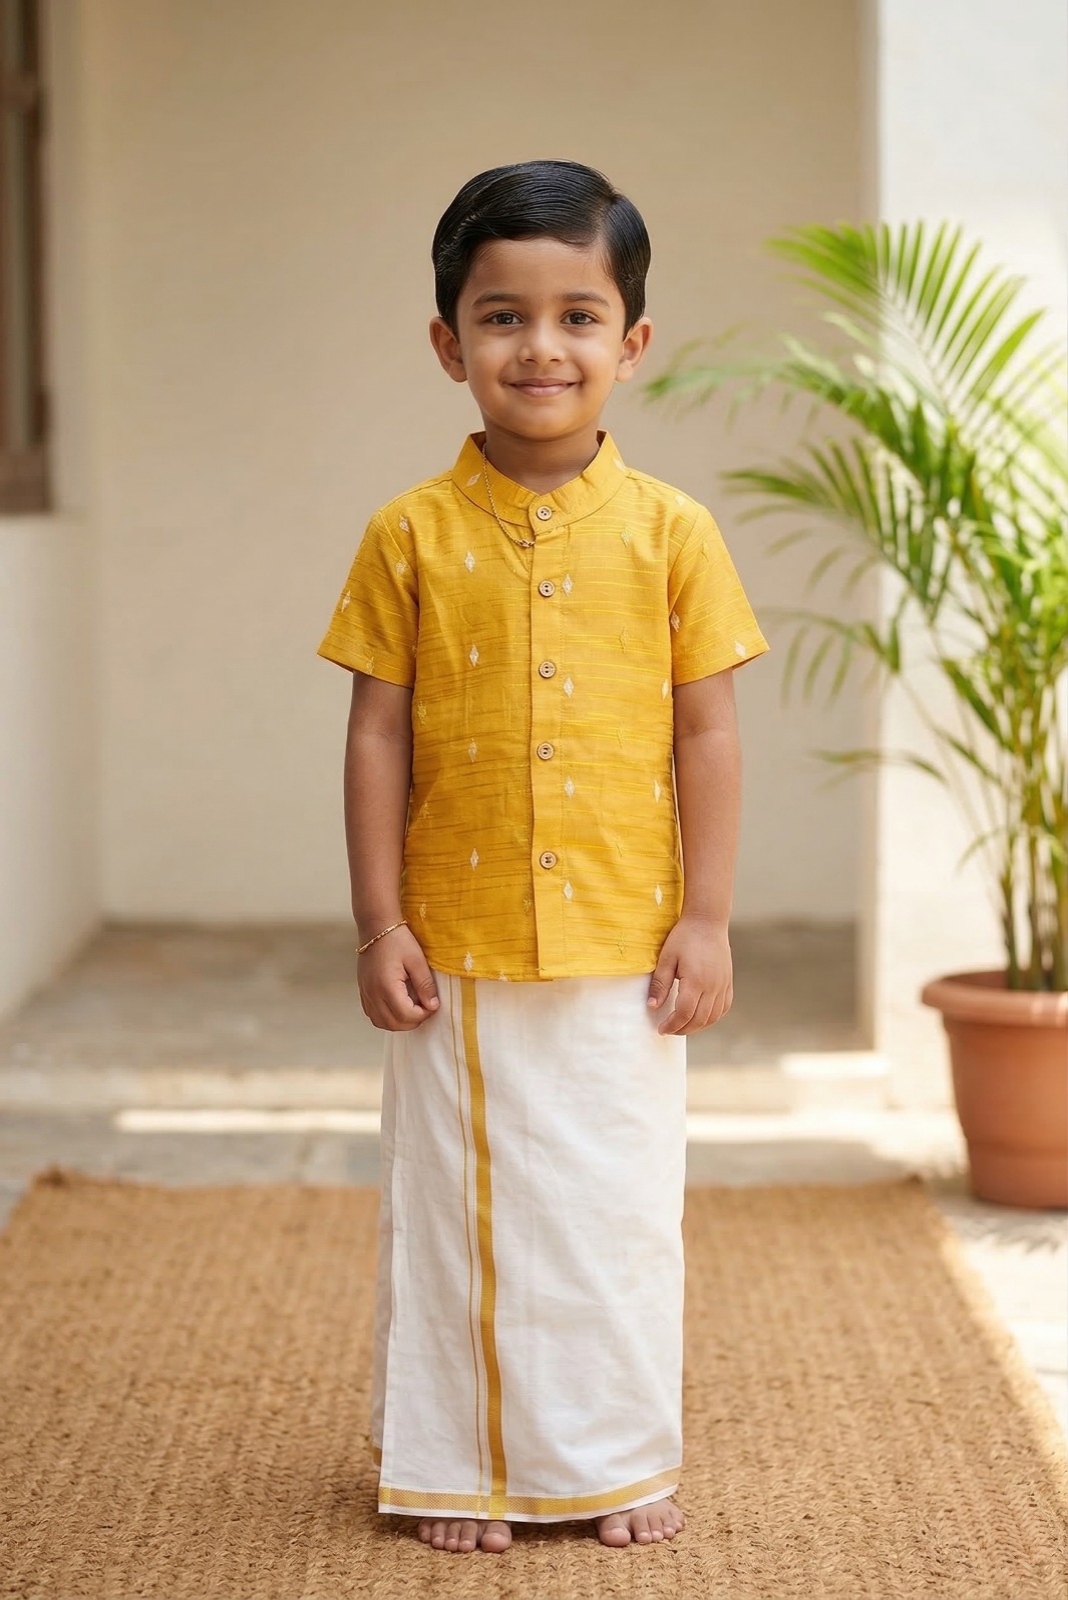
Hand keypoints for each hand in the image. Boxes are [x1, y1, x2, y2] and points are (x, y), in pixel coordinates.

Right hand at [357, 924, 439, 1029]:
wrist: (376, 927)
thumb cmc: (397, 940)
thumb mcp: (417, 960)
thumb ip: (425, 985)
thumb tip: (432, 1006)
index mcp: (387, 986)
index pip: (406, 1015)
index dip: (422, 1015)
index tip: (432, 1005)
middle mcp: (373, 993)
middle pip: (392, 1024)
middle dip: (412, 1021)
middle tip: (424, 1008)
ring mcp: (366, 993)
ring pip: (380, 1022)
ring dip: (398, 1022)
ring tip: (411, 1009)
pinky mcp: (363, 991)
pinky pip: (372, 1014)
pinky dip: (386, 1017)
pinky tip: (396, 1007)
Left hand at [648, 916, 732, 1034]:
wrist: (707, 921)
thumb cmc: (684, 937)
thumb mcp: (666, 958)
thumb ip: (660, 984)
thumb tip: (652, 1006)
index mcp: (696, 981)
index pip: (684, 1013)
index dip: (672, 1025)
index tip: (661, 1028)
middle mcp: (713, 986)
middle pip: (699, 1019)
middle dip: (682, 1029)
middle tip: (669, 1029)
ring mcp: (723, 985)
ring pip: (713, 1017)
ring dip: (697, 1026)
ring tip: (682, 1026)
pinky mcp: (728, 982)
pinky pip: (723, 1008)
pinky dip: (712, 1018)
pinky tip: (700, 1017)